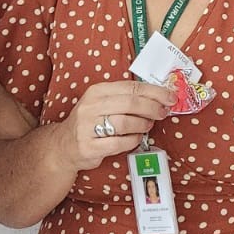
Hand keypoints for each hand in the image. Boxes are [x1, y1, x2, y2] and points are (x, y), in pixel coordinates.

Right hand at [54, 80, 175, 171]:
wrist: (64, 146)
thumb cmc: (91, 122)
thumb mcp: (102, 103)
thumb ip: (125, 98)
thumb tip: (159, 97)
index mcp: (97, 91)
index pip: (131, 87)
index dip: (154, 92)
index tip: (170, 97)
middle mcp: (90, 106)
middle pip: (130, 103)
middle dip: (153, 107)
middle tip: (164, 112)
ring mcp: (88, 127)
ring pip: (125, 122)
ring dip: (143, 124)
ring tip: (148, 125)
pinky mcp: (89, 147)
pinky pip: (119, 143)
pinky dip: (133, 140)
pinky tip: (136, 138)